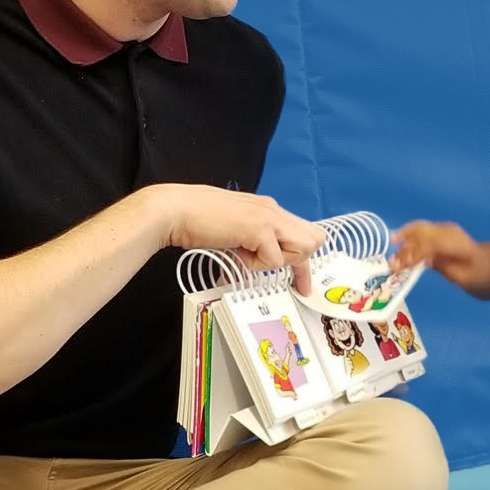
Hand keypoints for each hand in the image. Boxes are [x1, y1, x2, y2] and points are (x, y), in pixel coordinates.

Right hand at [158, 185, 325, 293]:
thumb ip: (254, 239)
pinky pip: (274, 260)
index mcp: (267, 208)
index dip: (303, 259)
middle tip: (271, 266)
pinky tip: (236, 252)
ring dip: (276, 262)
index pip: (304, 233)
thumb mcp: (235, 228)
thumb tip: (265, 258)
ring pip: (302, 248)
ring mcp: (268, 217)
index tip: (300, 281)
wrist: (175, 210)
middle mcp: (272, 209)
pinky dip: (256, 265)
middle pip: (314, 239)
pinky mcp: (260, 229)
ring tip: (246, 255)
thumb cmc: (196, 219)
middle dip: (298, 261)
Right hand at [391, 221, 489, 298]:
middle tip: (391, 264)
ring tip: (391, 254)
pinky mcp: (442, 234)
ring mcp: (446, 231)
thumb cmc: (484, 278)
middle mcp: (451, 233)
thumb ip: (445, 268)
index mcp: (459, 246)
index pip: (431, 245)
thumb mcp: (466, 280)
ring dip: (403, 240)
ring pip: (420, 229)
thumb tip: (423, 260)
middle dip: (405, 248)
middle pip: (423, 234)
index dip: (413, 254)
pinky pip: (422, 231)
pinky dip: (408, 236)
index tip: (399, 266)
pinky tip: (396, 241)